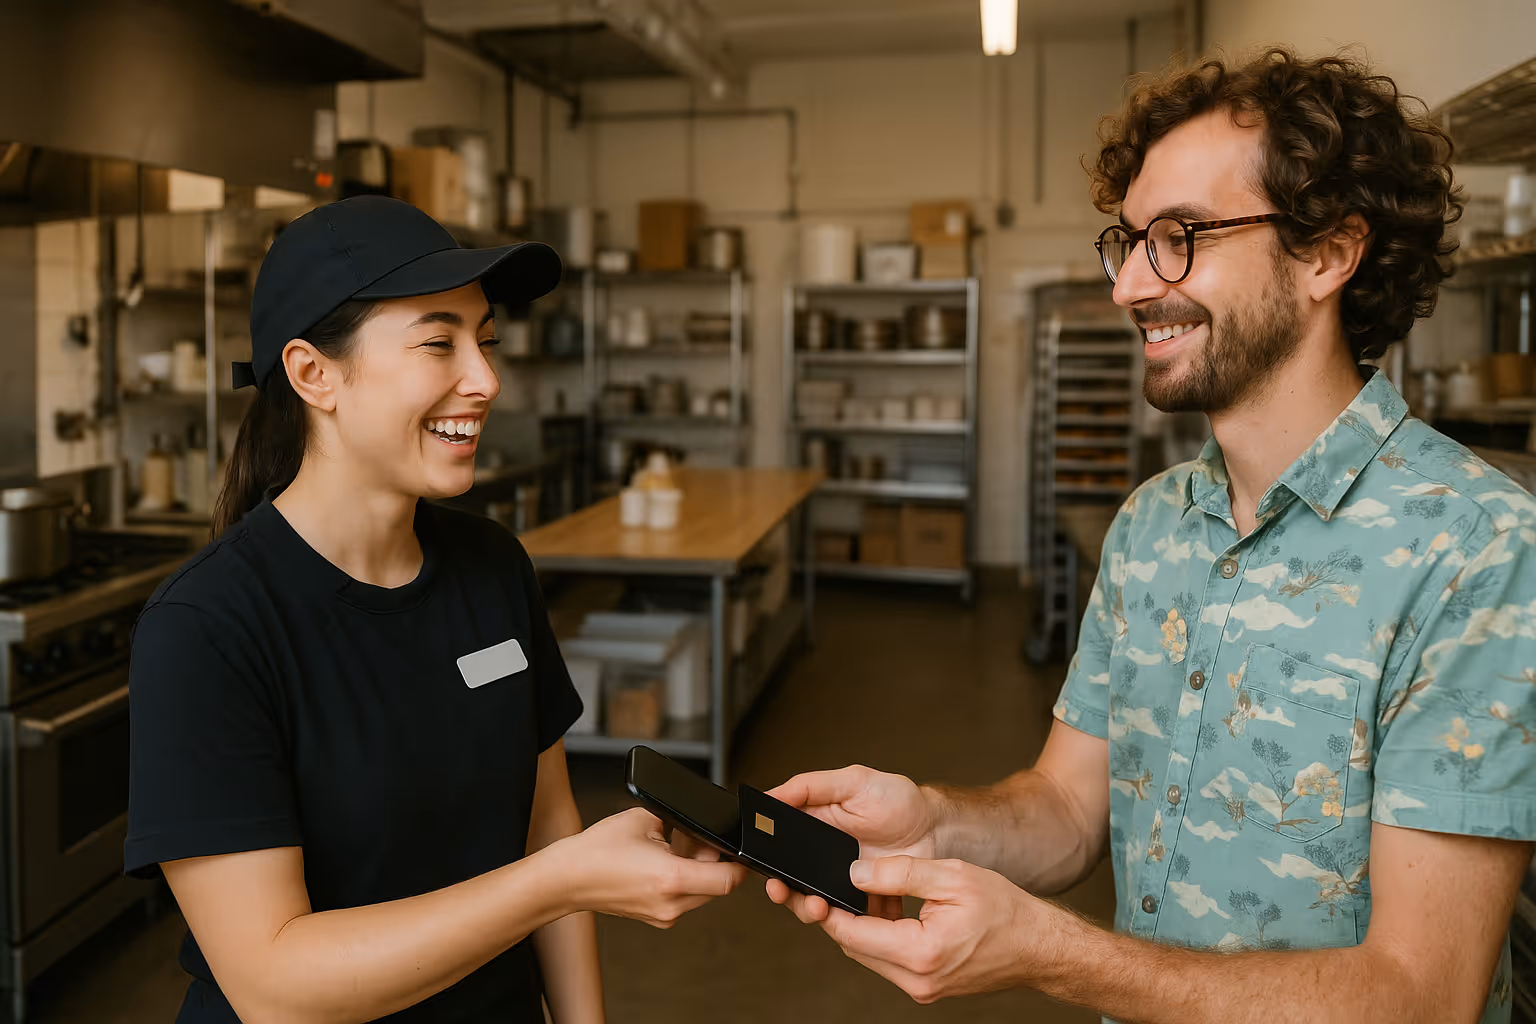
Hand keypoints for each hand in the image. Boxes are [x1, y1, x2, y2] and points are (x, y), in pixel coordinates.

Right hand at [555, 807, 747, 927]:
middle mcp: (671, 904)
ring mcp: (663, 916)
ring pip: (702, 895)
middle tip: (702, 841)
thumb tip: (694, 825)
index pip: (728, 880)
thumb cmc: (597, 850)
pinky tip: (665, 862)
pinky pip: (683, 900)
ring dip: (700, 873)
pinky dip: (684, 882)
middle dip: (717, 863)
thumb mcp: (643, 819)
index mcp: (672, 878)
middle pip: (718, 888)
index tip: (741, 850)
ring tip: (678, 849)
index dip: (740, 864)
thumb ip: (675, 821)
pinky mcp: (654, 918)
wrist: (566, 880)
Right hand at [763, 765, 935, 920]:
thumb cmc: (897, 800)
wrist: (936, 830)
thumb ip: (811, 785)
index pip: (778, 846)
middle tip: (782, 892)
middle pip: (792, 880)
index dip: (765, 859)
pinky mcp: (864, 902)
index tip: (760, 869)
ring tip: (817, 907)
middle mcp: (823, 858)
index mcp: (813, 826)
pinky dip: (845, 923)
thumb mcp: (853, 781)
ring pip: (815, 903)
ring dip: (810, 909)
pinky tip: (848, 919)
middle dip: (784, 891)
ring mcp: (843, 882)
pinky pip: (848, 919)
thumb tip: (772, 794)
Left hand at [817, 856, 1064, 1003]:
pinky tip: (886, 910)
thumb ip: (901, 873)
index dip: (827, 908)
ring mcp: (922, 989)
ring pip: (869, 955)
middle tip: (828, 883)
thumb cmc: (1005, 910)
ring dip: (859, 927)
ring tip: (859, 892)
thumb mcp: (954, 876)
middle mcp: (917, 980)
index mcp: (921, 952)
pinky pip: (889, 961)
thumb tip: (856, 872)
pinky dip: (880, 936)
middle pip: (854, 947)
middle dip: (838, 916)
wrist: (1040, 947)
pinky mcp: (927, 987)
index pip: (852, 934)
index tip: (812, 886)